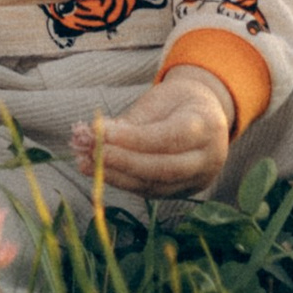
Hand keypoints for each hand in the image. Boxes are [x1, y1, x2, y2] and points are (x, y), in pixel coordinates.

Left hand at [71, 69, 236, 197]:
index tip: (99, 132)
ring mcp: (197, 180)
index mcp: (207, 126)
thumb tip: (93, 135)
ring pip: (154, 185)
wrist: (207, 116)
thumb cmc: (177, 103)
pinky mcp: (182, 192)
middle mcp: (208, 158)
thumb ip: (132, 122)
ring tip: (84, 162)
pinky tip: (97, 171)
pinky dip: (121, 182)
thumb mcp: (160, 100)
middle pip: (163, 168)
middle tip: (88, 151)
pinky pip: (150, 191)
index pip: (168, 138)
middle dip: (122, 162)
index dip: (132, 139)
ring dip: (115, 175)